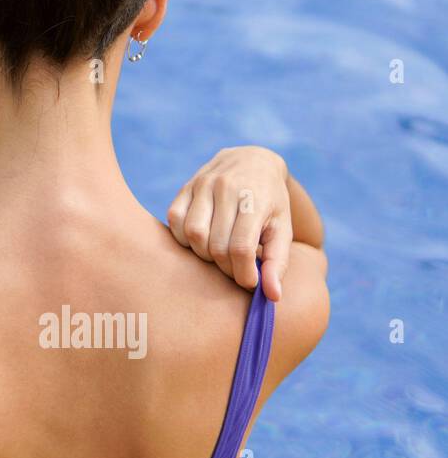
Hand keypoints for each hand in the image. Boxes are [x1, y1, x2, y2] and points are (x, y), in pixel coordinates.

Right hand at [167, 146, 290, 300]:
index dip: (243, 274)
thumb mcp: (282, 228)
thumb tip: (271, 296)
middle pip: (215, 245)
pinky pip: (175, 220)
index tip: (249, 283)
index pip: (240, 247)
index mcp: (254, 198)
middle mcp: (226, 188)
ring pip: (192, 234)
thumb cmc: (271, 202)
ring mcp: (202, 184)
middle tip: (236, 270)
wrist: (252, 160)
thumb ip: (277, 262)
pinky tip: (201, 241)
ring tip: (219, 256)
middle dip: (225, 267)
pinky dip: (184, 239)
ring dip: (204, 255)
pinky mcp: (185, 187)